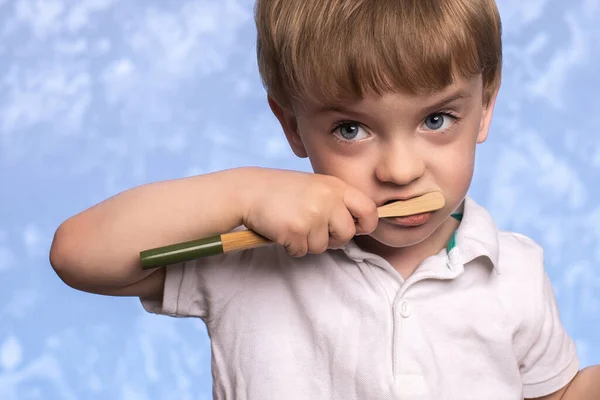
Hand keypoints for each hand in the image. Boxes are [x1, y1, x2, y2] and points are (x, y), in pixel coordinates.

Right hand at [240, 168, 377, 256]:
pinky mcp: (296, 231)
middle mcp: (328, 199)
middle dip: (333, 239)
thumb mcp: (315, 186)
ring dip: (308, 242)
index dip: (366, 223)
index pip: (368, 209)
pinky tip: (282, 230)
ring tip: (293, 224)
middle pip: (347, 234)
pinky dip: (292, 246)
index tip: (356, 228)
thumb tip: (355, 226)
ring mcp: (312, 216)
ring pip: (323, 246)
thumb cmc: (280, 190)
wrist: (247, 191)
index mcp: (335, 186)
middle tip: (314, 229)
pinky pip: (302, 252)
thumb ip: (336, 202)